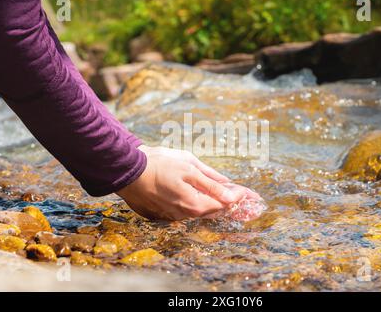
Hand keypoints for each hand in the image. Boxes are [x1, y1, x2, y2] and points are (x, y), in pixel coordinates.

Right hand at [117, 146, 249, 220]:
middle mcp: (185, 214)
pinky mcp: (165, 212)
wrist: (128, 170)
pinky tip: (206, 197)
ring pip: (201, 211)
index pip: (224, 204)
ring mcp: (174, 215)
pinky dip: (201, 204)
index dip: (239, 198)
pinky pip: (188, 210)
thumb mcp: (189, 167)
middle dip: (232, 205)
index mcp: (194, 204)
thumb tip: (231, 192)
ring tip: (231, 198)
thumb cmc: (159, 164)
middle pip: (214, 211)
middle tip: (248, 200)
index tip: (252, 195)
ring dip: (217, 205)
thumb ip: (211, 182)